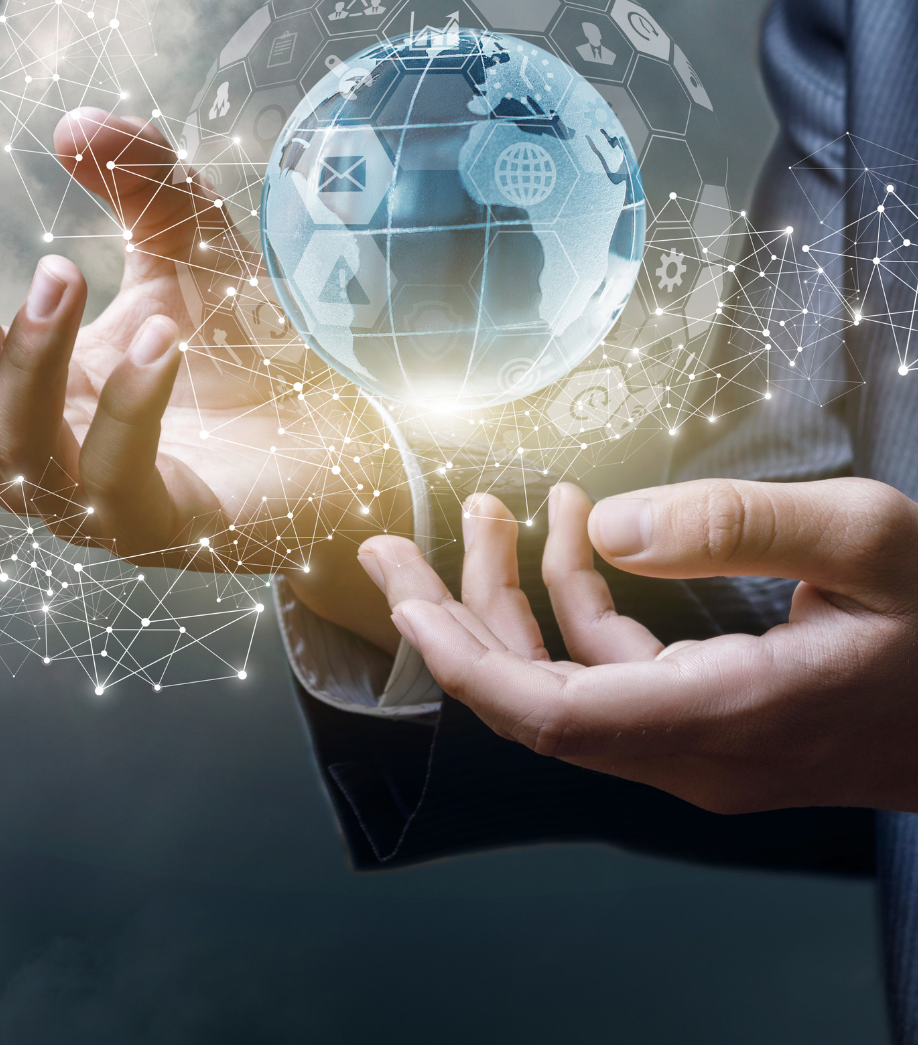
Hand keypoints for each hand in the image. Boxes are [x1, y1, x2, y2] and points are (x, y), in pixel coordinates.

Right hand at [0, 109, 410, 650]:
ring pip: (17, 444)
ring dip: (29, 359)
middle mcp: (43, 451)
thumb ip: (139, 180)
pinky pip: (116, 476)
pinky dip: (128, 408)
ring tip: (62, 273)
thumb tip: (71, 122)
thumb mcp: (188, 244)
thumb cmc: (247, 342)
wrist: (339, 429)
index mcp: (34, 386)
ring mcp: (90, 499)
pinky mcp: (155, 528)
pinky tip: (159, 341)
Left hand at [357, 478, 917, 812]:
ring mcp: (697, 744)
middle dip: (453, 617)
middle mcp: (690, 750)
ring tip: (494, 511)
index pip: (540, 711)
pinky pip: (614, 672)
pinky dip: (582, 603)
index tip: (401, 593)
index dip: (457, 655)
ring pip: (565, 681)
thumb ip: (735, 526)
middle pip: (528, 699)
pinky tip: (581, 532)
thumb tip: (612, 527)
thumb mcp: (869, 545)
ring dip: (516, 598)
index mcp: (718, 717)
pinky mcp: (710, 722)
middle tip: (393, 546)